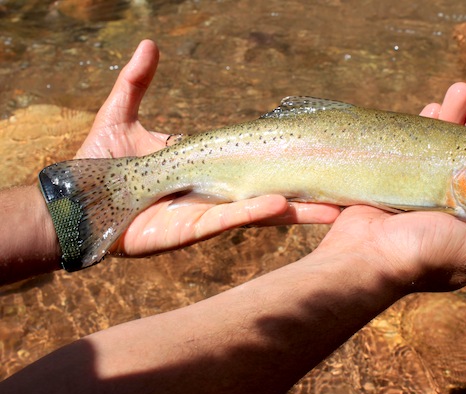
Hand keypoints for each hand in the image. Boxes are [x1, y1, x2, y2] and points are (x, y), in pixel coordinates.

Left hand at [75, 40, 339, 256]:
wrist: (75, 202)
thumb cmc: (97, 162)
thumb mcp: (120, 114)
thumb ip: (137, 81)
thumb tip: (152, 43)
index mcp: (203, 163)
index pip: (248, 159)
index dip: (278, 157)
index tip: (309, 152)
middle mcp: (213, 189)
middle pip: (266, 190)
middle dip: (302, 193)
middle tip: (341, 190)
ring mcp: (206, 211)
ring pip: (258, 210)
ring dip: (294, 210)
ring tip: (331, 207)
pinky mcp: (193, 229)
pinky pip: (229, 220)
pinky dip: (254, 213)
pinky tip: (283, 207)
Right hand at [314, 83, 465, 292]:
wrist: (366, 255)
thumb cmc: (424, 254)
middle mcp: (449, 206)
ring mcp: (422, 193)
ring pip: (443, 148)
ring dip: (453, 117)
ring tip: (461, 88)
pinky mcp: (397, 182)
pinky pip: (415, 150)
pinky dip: (424, 128)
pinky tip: (432, 105)